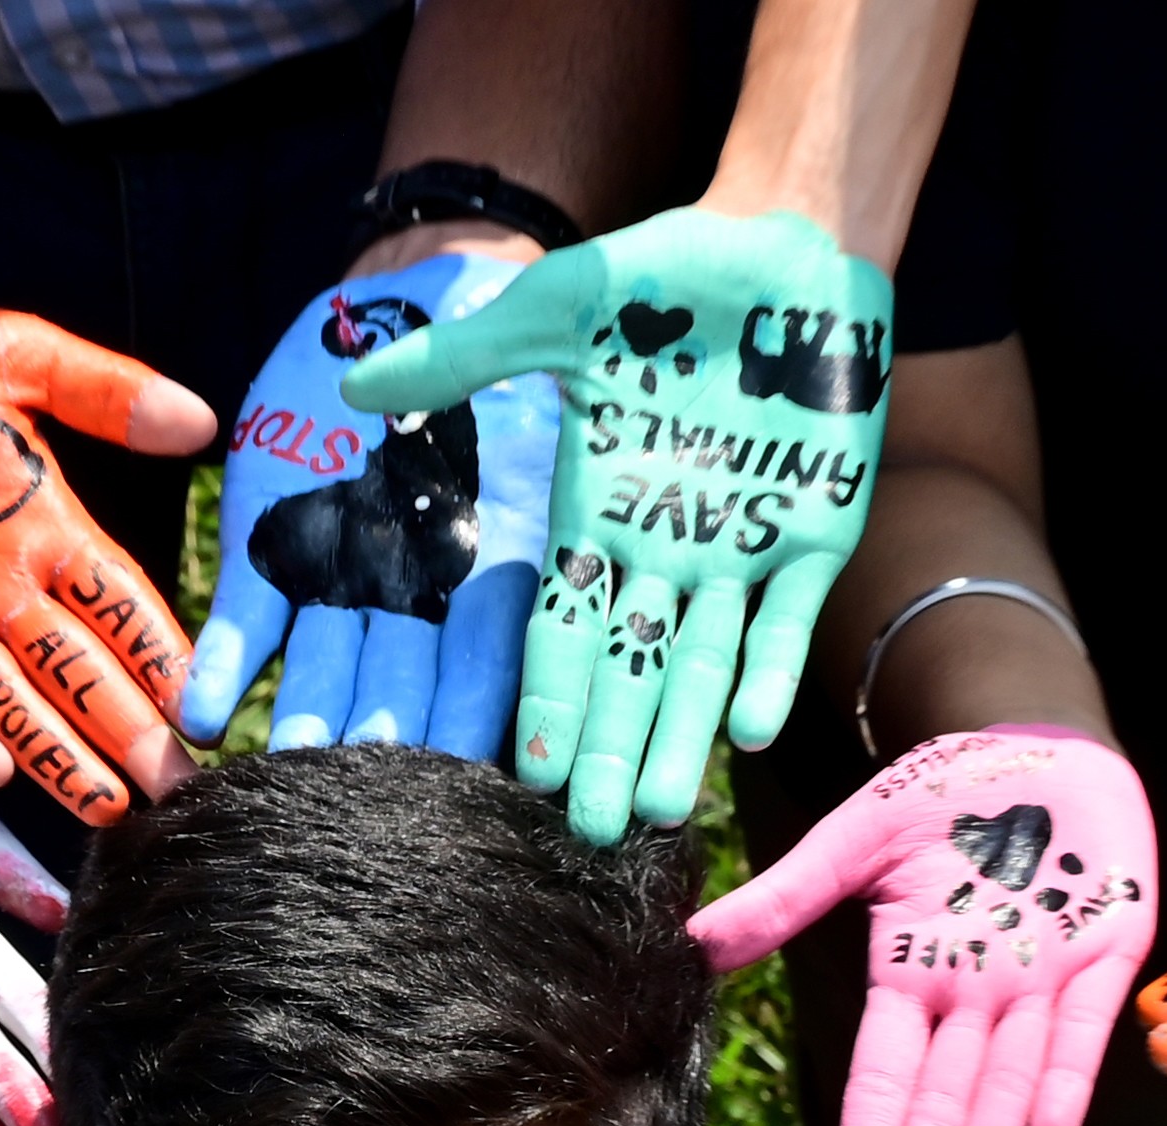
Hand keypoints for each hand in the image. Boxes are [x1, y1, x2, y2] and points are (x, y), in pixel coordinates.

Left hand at [177, 254, 560, 763]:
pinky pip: (251, 621)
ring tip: (281, 785)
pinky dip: (221, 666)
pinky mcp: (275, 549)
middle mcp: (422, 585)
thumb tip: (562, 481)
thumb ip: (531, 462)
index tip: (482, 781)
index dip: (481, 717)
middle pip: (409, 687)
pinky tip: (197, 713)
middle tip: (374, 813)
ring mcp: (347, 574)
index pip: (494, 661)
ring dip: (307, 722)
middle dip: (390, 749)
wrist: (422, 298)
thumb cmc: (498, 336)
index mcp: (501, 558)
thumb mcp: (534, 384)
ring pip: (328, 669)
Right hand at [342, 207, 890, 841]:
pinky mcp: (813, 539)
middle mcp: (660, 552)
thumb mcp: (552, 312)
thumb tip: (354, 387)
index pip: (561, 627)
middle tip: (593, 835)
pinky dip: (769, 673)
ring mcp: (739, 553)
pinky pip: (785, 622)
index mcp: (593, 514)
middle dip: (611, 749)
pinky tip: (749, 732)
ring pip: (702, 667)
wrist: (780, 250)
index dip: (547, 699)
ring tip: (660, 811)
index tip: (527, 772)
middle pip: (629, 670)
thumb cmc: (659, 275)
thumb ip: (465, 358)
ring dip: (681, 736)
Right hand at [690, 727, 1155, 1125]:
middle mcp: (973, 996)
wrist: (1041, 741)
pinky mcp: (1110, 947)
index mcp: (910, 974)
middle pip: (940, 1108)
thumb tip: (695, 942)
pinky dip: (1066, 1077)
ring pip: (1006, 1088)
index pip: (880, 1082)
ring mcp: (1041, 978)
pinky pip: (1083, 1025)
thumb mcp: (854, 837)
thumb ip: (786, 896)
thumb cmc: (946, 790)